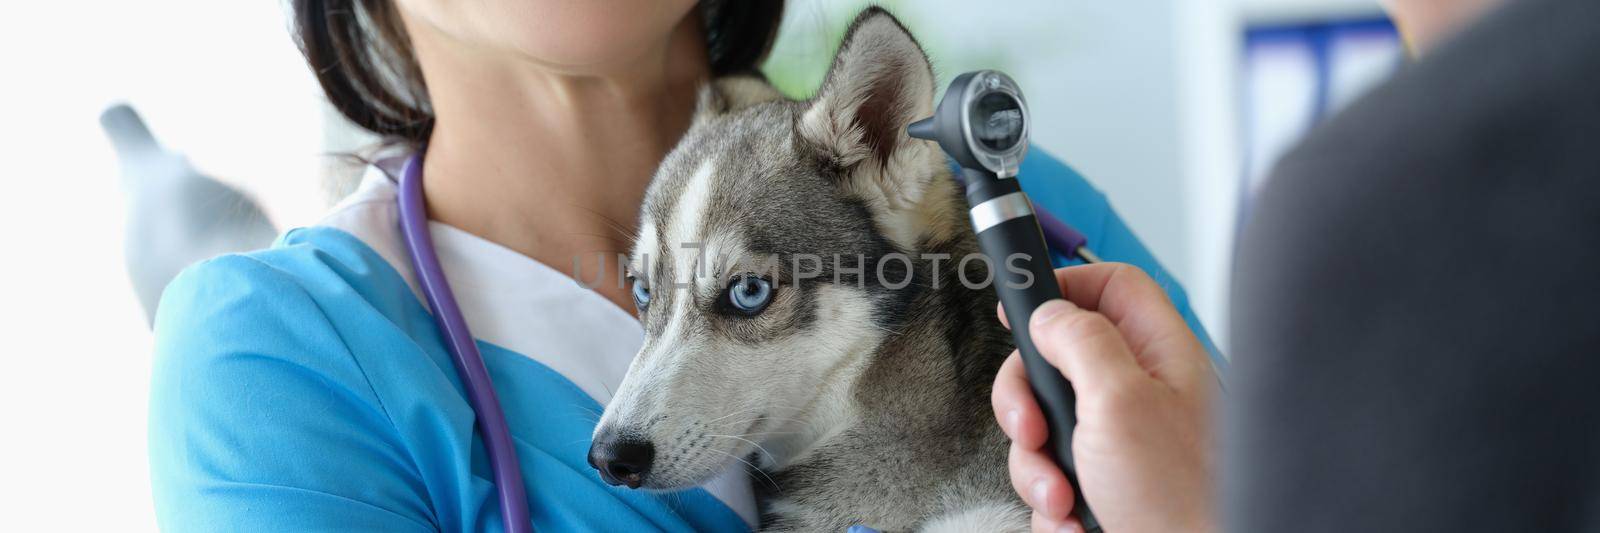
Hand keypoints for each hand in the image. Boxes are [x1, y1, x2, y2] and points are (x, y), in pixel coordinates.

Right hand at [992, 263, 1214, 532]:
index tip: (1018, 311)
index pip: (1110, 288)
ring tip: (1065, 496)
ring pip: (1044, 427)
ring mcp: (1119, 440)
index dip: (1064, 288)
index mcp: (1158, 355)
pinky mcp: (1101, 483)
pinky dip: (1050, 503)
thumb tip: (1048, 312)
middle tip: (1033, 428)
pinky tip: (1077, 520)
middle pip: (1057, 361)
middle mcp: (1139, 392)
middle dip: (1027, 400)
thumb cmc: (1186, 499)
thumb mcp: (1120, 402)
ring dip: (1036, 466)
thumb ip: (1081, 342)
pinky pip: (1050, 476)